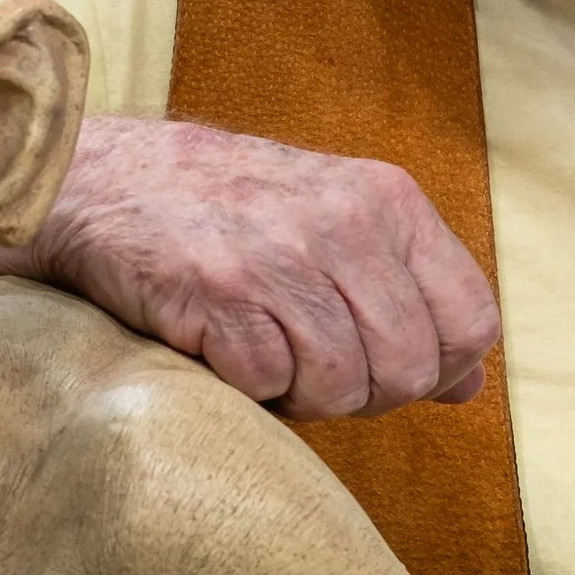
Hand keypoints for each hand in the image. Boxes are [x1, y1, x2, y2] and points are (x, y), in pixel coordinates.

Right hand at [0, 112, 499, 421]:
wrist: (101, 180)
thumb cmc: (224, 210)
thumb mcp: (336, 224)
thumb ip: (408, 295)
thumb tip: (470, 383)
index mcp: (388, 201)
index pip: (473, 320)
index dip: (438, 366)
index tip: (388, 367)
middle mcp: (345, 223)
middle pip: (409, 367)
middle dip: (365, 394)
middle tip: (314, 371)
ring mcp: (283, 258)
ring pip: (343, 386)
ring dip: (302, 394)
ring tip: (266, 353)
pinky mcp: (222, 296)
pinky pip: (270, 386)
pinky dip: (247, 388)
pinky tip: (223, 348)